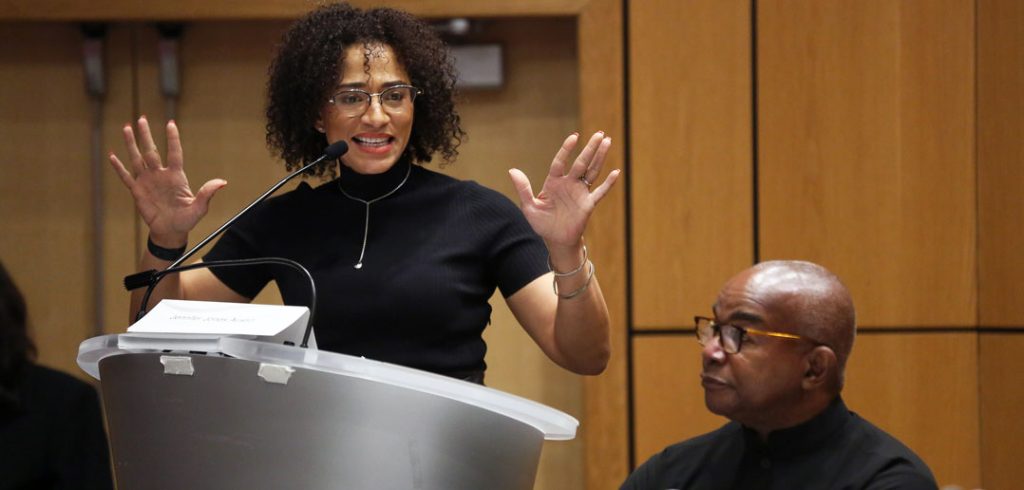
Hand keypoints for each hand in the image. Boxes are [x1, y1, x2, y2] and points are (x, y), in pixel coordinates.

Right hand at [109, 116, 225, 245]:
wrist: (171, 232)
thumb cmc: (186, 220)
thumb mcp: (199, 208)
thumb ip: (207, 194)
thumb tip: (222, 183)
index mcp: (176, 176)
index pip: (174, 153)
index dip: (173, 139)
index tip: (170, 123)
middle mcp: (160, 175)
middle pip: (151, 151)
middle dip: (146, 135)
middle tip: (142, 119)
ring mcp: (148, 181)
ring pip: (137, 159)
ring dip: (131, 144)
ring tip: (126, 128)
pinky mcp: (137, 191)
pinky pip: (126, 177)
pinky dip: (119, 167)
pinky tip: (112, 156)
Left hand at [508, 132, 619, 248]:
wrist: (555, 240)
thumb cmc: (542, 223)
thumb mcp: (529, 207)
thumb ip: (523, 189)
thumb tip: (512, 170)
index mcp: (554, 182)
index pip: (560, 161)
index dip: (567, 149)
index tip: (574, 137)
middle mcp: (569, 183)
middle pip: (581, 162)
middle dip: (590, 148)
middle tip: (600, 134)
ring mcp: (580, 192)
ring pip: (592, 171)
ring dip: (600, 157)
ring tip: (608, 142)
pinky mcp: (588, 204)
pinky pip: (600, 192)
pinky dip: (608, 183)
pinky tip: (616, 172)